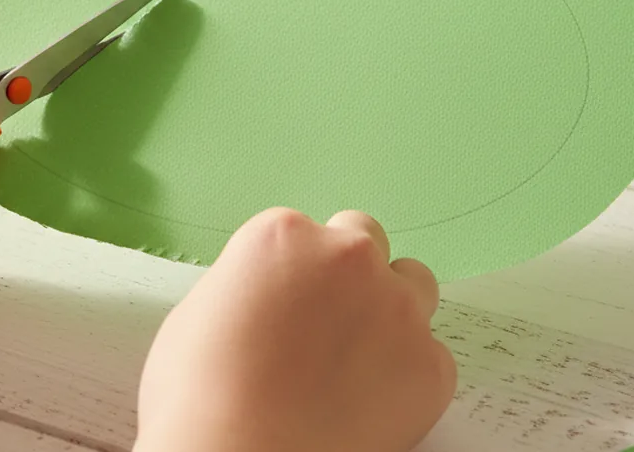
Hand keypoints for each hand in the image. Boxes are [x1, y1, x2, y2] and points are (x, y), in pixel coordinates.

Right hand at [135, 208, 455, 451]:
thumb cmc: (201, 398)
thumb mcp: (200, 312)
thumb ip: (250, 285)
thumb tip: (267, 297)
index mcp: (284, 235)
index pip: (305, 231)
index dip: (294, 272)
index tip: (288, 302)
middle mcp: (347, 257)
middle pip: (364, 240)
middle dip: (348, 273)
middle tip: (325, 320)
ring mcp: (396, 309)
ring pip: (413, 283)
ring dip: (391, 307)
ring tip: (357, 356)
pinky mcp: (431, 366)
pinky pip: (432, 354)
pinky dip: (409, 372)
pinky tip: (369, 401)